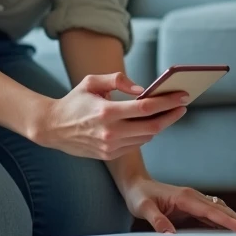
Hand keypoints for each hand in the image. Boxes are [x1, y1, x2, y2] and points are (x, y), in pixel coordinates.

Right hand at [31, 72, 187, 159]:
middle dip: (171, 115)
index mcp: (107, 112)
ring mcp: (110, 146)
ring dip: (160, 125)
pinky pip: (136, 145)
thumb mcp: (91, 81)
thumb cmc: (74, 100)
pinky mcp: (109, 155)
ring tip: (168, 113)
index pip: (146, 108)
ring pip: (146, 137)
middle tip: (183, 106)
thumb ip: (117, 80)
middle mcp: (110, 132)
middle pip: (152, 126)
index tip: (183, 96)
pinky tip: (149, 124)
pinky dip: (145, 134)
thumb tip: (142, 89)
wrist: (52, 127)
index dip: (168, 102)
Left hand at [120, 177, 235, 233]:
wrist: (137, 185)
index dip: (227, 219)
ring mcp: (193, 202)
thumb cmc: (140, 195)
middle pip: (220, 209)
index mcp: (184, 197)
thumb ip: (156, 220)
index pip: (211, 210)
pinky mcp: (191, 208)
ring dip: (232, 220)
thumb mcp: (143, 208)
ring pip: (218, 211)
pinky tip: (230, 228)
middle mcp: (192, 198)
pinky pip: (211, 214)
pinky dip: (223, 220)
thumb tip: (169, 234)